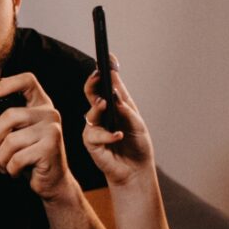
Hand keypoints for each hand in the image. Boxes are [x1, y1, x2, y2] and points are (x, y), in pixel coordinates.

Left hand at [0, 73, 72, 201]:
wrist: (53, 181)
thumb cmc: (32, 156)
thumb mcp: (21, 133)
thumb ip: (10, 121)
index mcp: (41, 105)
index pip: (28, 81)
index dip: (8, 83)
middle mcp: (50, 114)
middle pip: (10, 115)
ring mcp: (52, 130)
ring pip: (11, 140)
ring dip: (2, 158)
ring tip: (7, 164)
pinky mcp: (50, 148)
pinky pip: (16, 158)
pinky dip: (10, 169)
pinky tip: (16, 171)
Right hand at [80, 57, 155, 187]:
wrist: (135, 170)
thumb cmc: (137, 146)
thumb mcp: (138, 124)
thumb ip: (126, 109)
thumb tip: (115, 94)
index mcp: (116, 105)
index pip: (109, 84)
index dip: (107, 70)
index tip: (109, 58)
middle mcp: (103, 113)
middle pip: (92, 93)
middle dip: (94, 83)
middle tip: (98, 75)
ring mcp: (95, 127)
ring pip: (91, 112)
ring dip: (98, 107)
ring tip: (105, 103)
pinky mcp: (91, 142)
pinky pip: (94, 134)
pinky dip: (108, 135)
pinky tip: (118, 136)